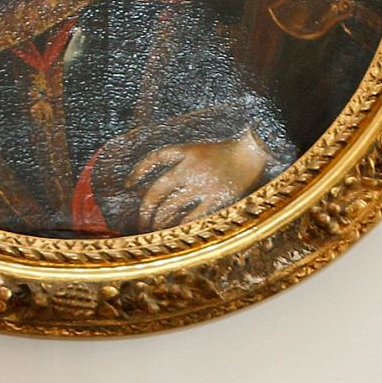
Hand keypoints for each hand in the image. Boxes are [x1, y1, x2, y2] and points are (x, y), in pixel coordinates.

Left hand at [128, 132, 271, 229]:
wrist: (253, 152)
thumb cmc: (227, 152)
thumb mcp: (199, 149)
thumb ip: (181, 162)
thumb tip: (159, 186)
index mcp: (186, 152)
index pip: (154, 158)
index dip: (138, 171)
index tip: (129, 184)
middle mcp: (190, 168)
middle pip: (157, 191)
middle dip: (145, 209)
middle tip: (142, 221)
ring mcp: (202, 185)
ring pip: (170, 207)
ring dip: (160, 221)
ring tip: (156, 230)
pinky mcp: (215, 198)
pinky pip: (192, 217)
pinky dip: (180, 226)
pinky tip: (174, 233)